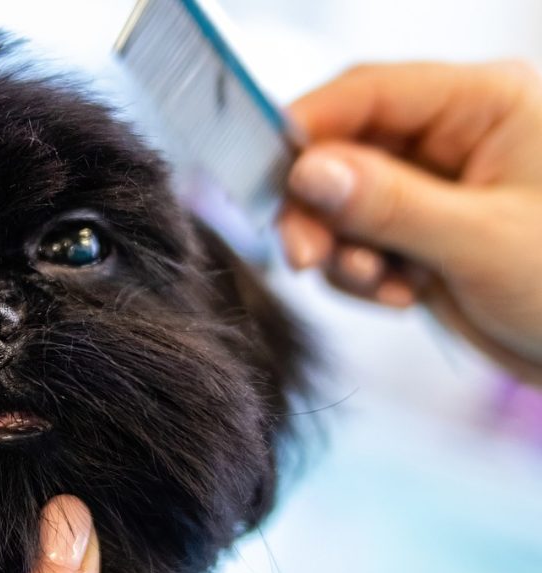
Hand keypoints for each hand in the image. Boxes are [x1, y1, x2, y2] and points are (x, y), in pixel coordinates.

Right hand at [279, 61, 541, 382]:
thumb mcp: (482, 240)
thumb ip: (389, 203)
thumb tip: (306, 172)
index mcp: (483, 104)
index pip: (369, 93)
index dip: (309, 129)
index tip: (270, 176)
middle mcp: (452, 136)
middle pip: (343, 150)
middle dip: (319, 208)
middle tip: (304, 257)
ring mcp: (432, 187)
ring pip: (342, 202)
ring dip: (341, 249)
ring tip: (380, 286)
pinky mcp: (420, 234)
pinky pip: (358, 241)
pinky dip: (361, 273)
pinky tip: (401, 297)